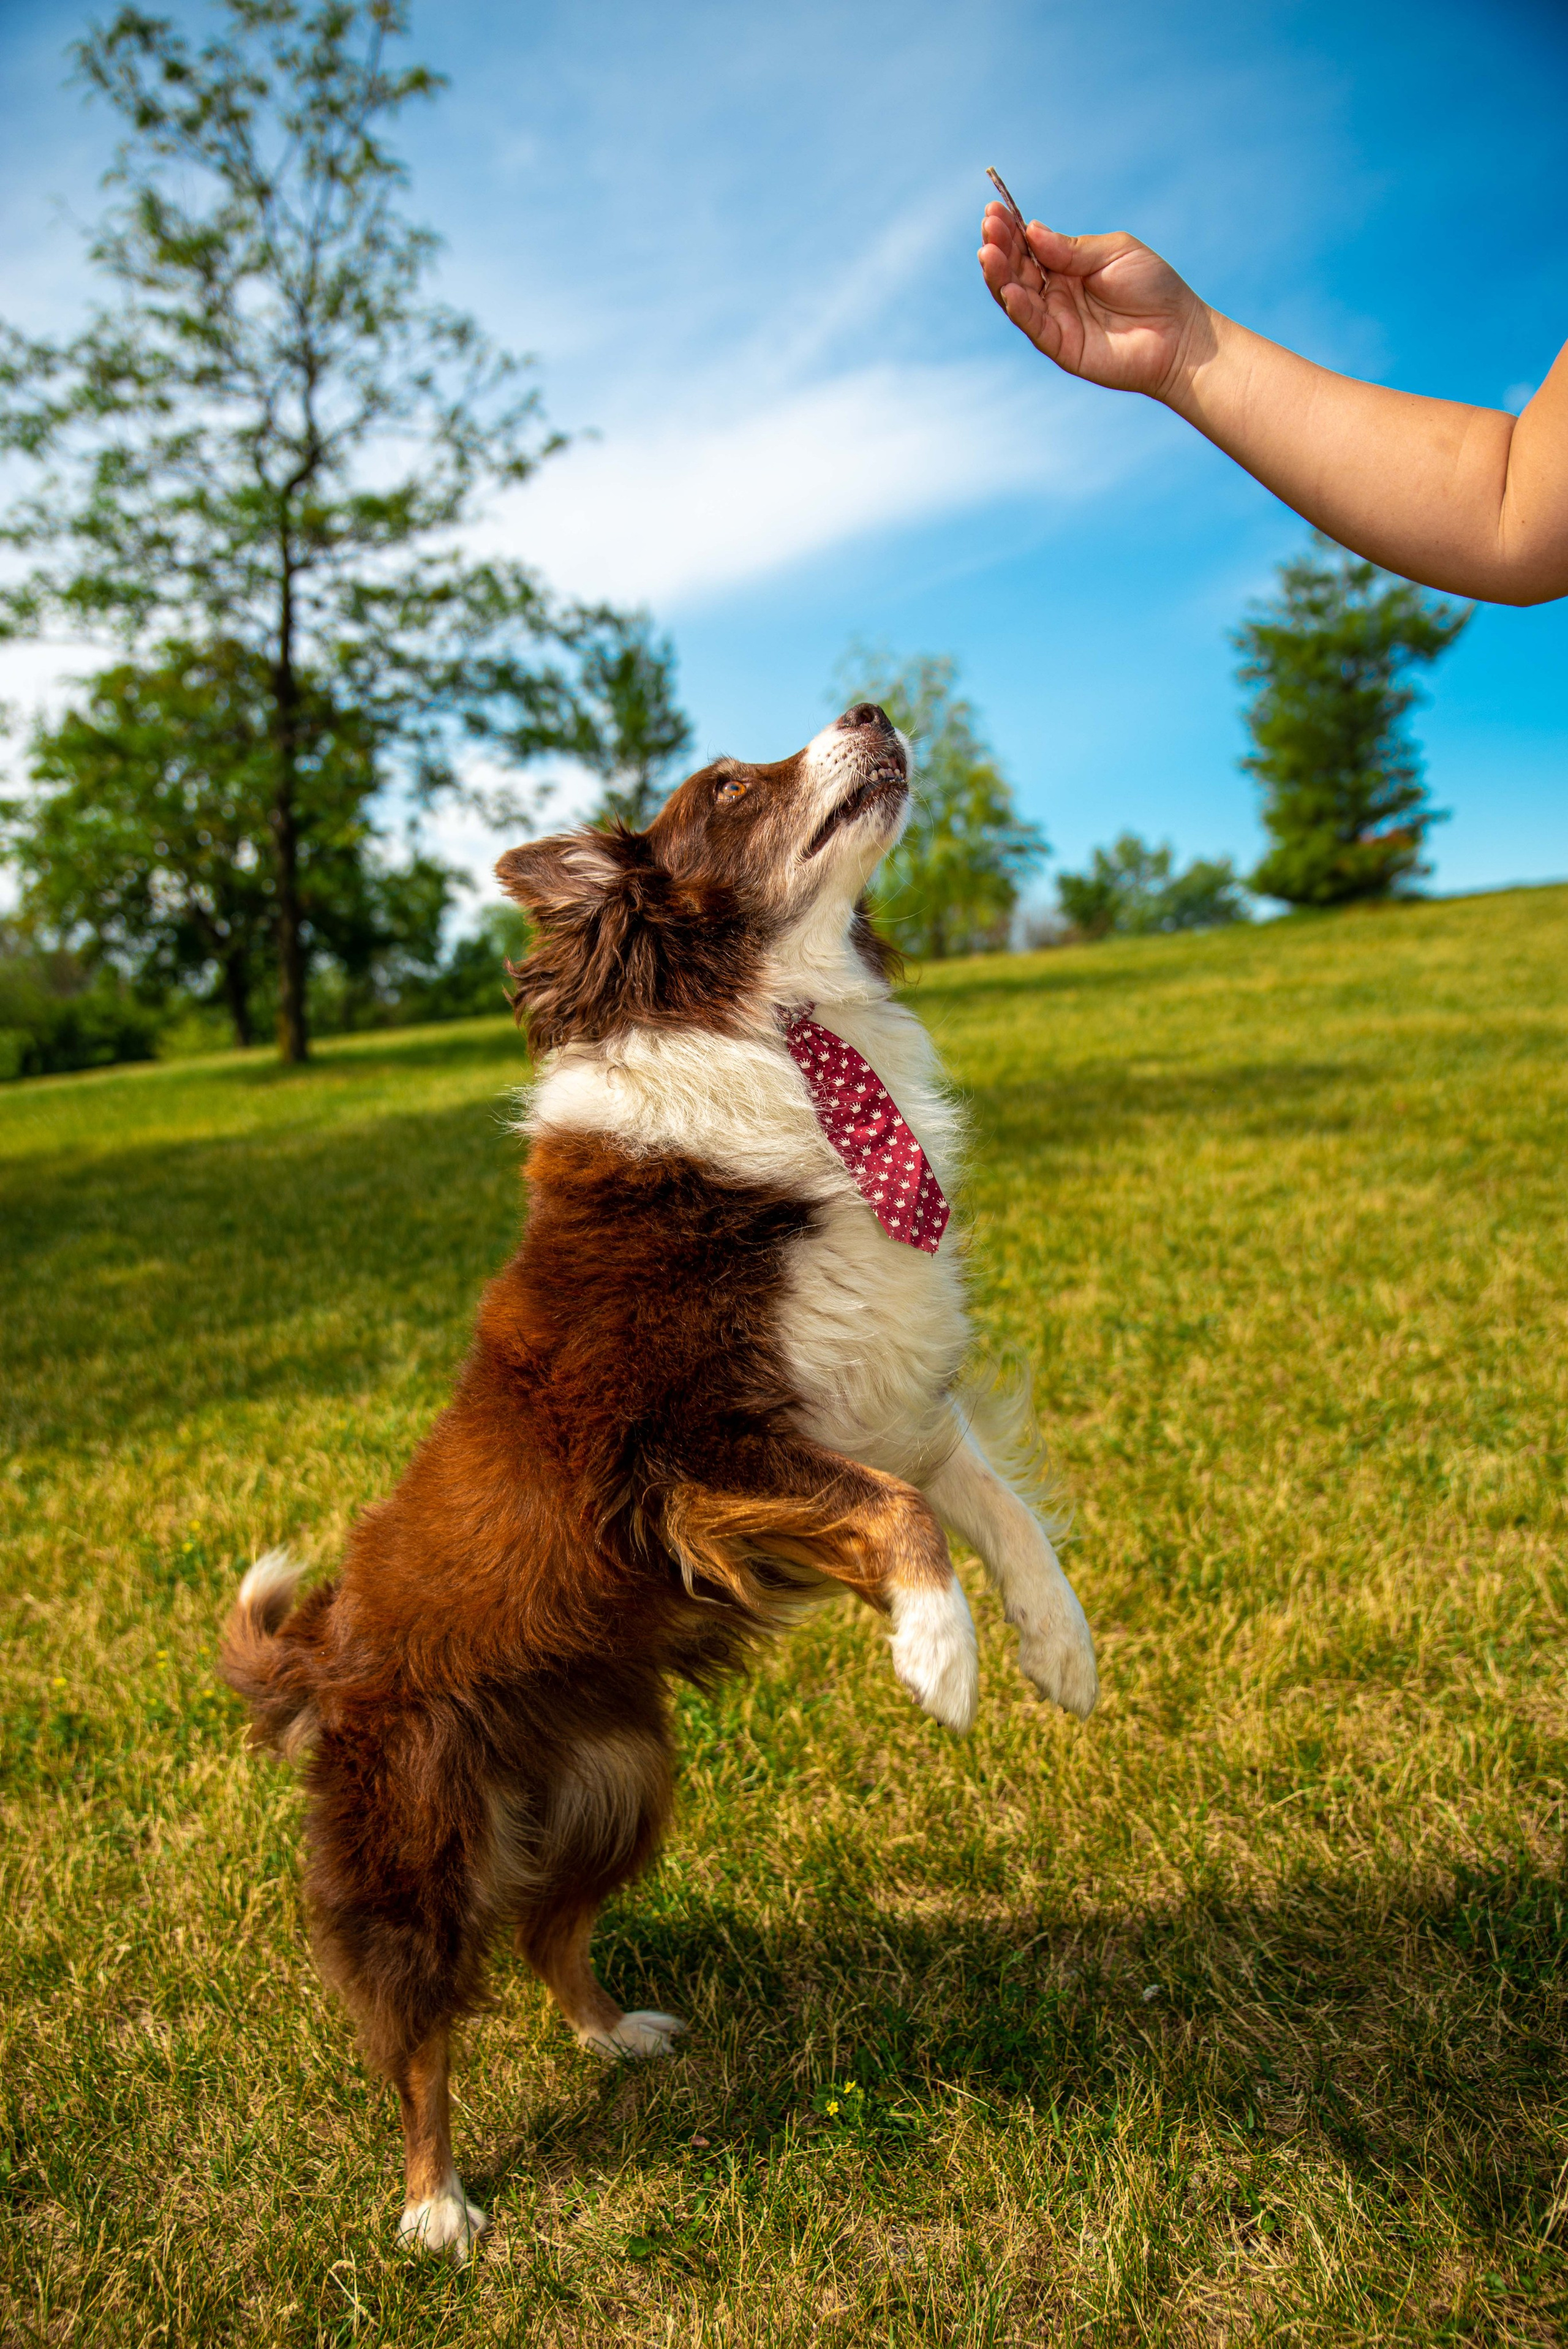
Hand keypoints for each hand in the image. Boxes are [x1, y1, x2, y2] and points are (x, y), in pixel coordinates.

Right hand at [977, 204, 1210, 402]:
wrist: (1179, 334)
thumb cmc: (1153, 288)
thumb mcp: (1112, 253)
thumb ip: (1072, 248)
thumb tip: (1031, 231)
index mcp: (1068, 267)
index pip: (1029, 247)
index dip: (1011, 230)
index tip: (994, 209)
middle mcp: (1056, 294)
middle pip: (1017, 270)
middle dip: (999, 248)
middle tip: (988, 225)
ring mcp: (1057, 321)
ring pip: (1017, 298)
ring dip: (999, 276)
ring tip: (988, 253)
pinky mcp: (1062, 347)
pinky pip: (1035, 327)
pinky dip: (1020, 309)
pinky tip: (1009, 291)